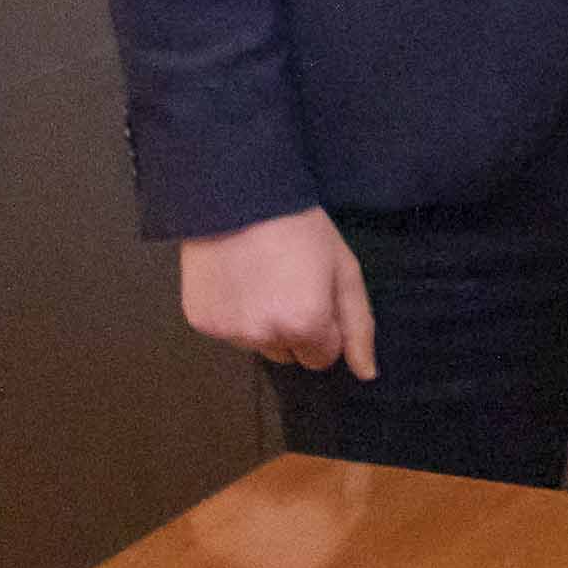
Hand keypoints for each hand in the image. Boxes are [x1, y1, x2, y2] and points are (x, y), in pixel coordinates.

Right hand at [178, 208, 375, 375]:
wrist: (238, 193)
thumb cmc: (301, 227)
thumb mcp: (343, 269)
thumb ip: (359, 325)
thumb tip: (367, 374)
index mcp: (306, 325)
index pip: (322, 358)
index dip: (323, 326)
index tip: (314, 293)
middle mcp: (265, 336)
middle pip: (288, 355)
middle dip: (292, 328)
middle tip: (286, 283)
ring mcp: (228, 331)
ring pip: (257, 345)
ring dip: (261, 322)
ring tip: (259, 277)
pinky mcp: (200, 321)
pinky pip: (227, 331)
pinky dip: (233, 312)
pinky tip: (234, 278)